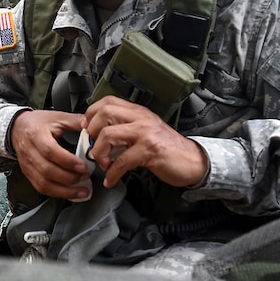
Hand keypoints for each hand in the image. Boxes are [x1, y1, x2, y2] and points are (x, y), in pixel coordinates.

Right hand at [9, 109, 88, 199]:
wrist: (17, 128)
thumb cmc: (37, 123)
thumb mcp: (56, 116)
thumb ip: (75, 120)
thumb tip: (91, 125)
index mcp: (36, 134)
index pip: (50, 151)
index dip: (67, 161)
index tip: (83, 166)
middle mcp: (29, 151)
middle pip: (47, 171)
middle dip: (69, 178)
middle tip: (85, 177)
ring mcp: (27, 165)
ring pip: (43, 184)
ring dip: (64, 191)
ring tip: (81, 191)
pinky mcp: (28, 174)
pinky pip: (41, 188)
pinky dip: (57, 193)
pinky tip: (70, 193)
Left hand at [82, 96, 208, 188]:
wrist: (192, 160)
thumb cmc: (167, 147)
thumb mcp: (145, 130)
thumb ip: (125, 127)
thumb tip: (98, 133)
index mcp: (138, 111)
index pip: (107, 101)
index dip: (91, 114)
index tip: (88, 129)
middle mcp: (141, 118)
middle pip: (104, 114)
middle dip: (92, 132)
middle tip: (95, 146)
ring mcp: (145, 133)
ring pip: (108, 135)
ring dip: (100, 153)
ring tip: (104, 164)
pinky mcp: (150, 150)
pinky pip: (122, 161)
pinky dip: (112, 173)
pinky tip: (111, 179)